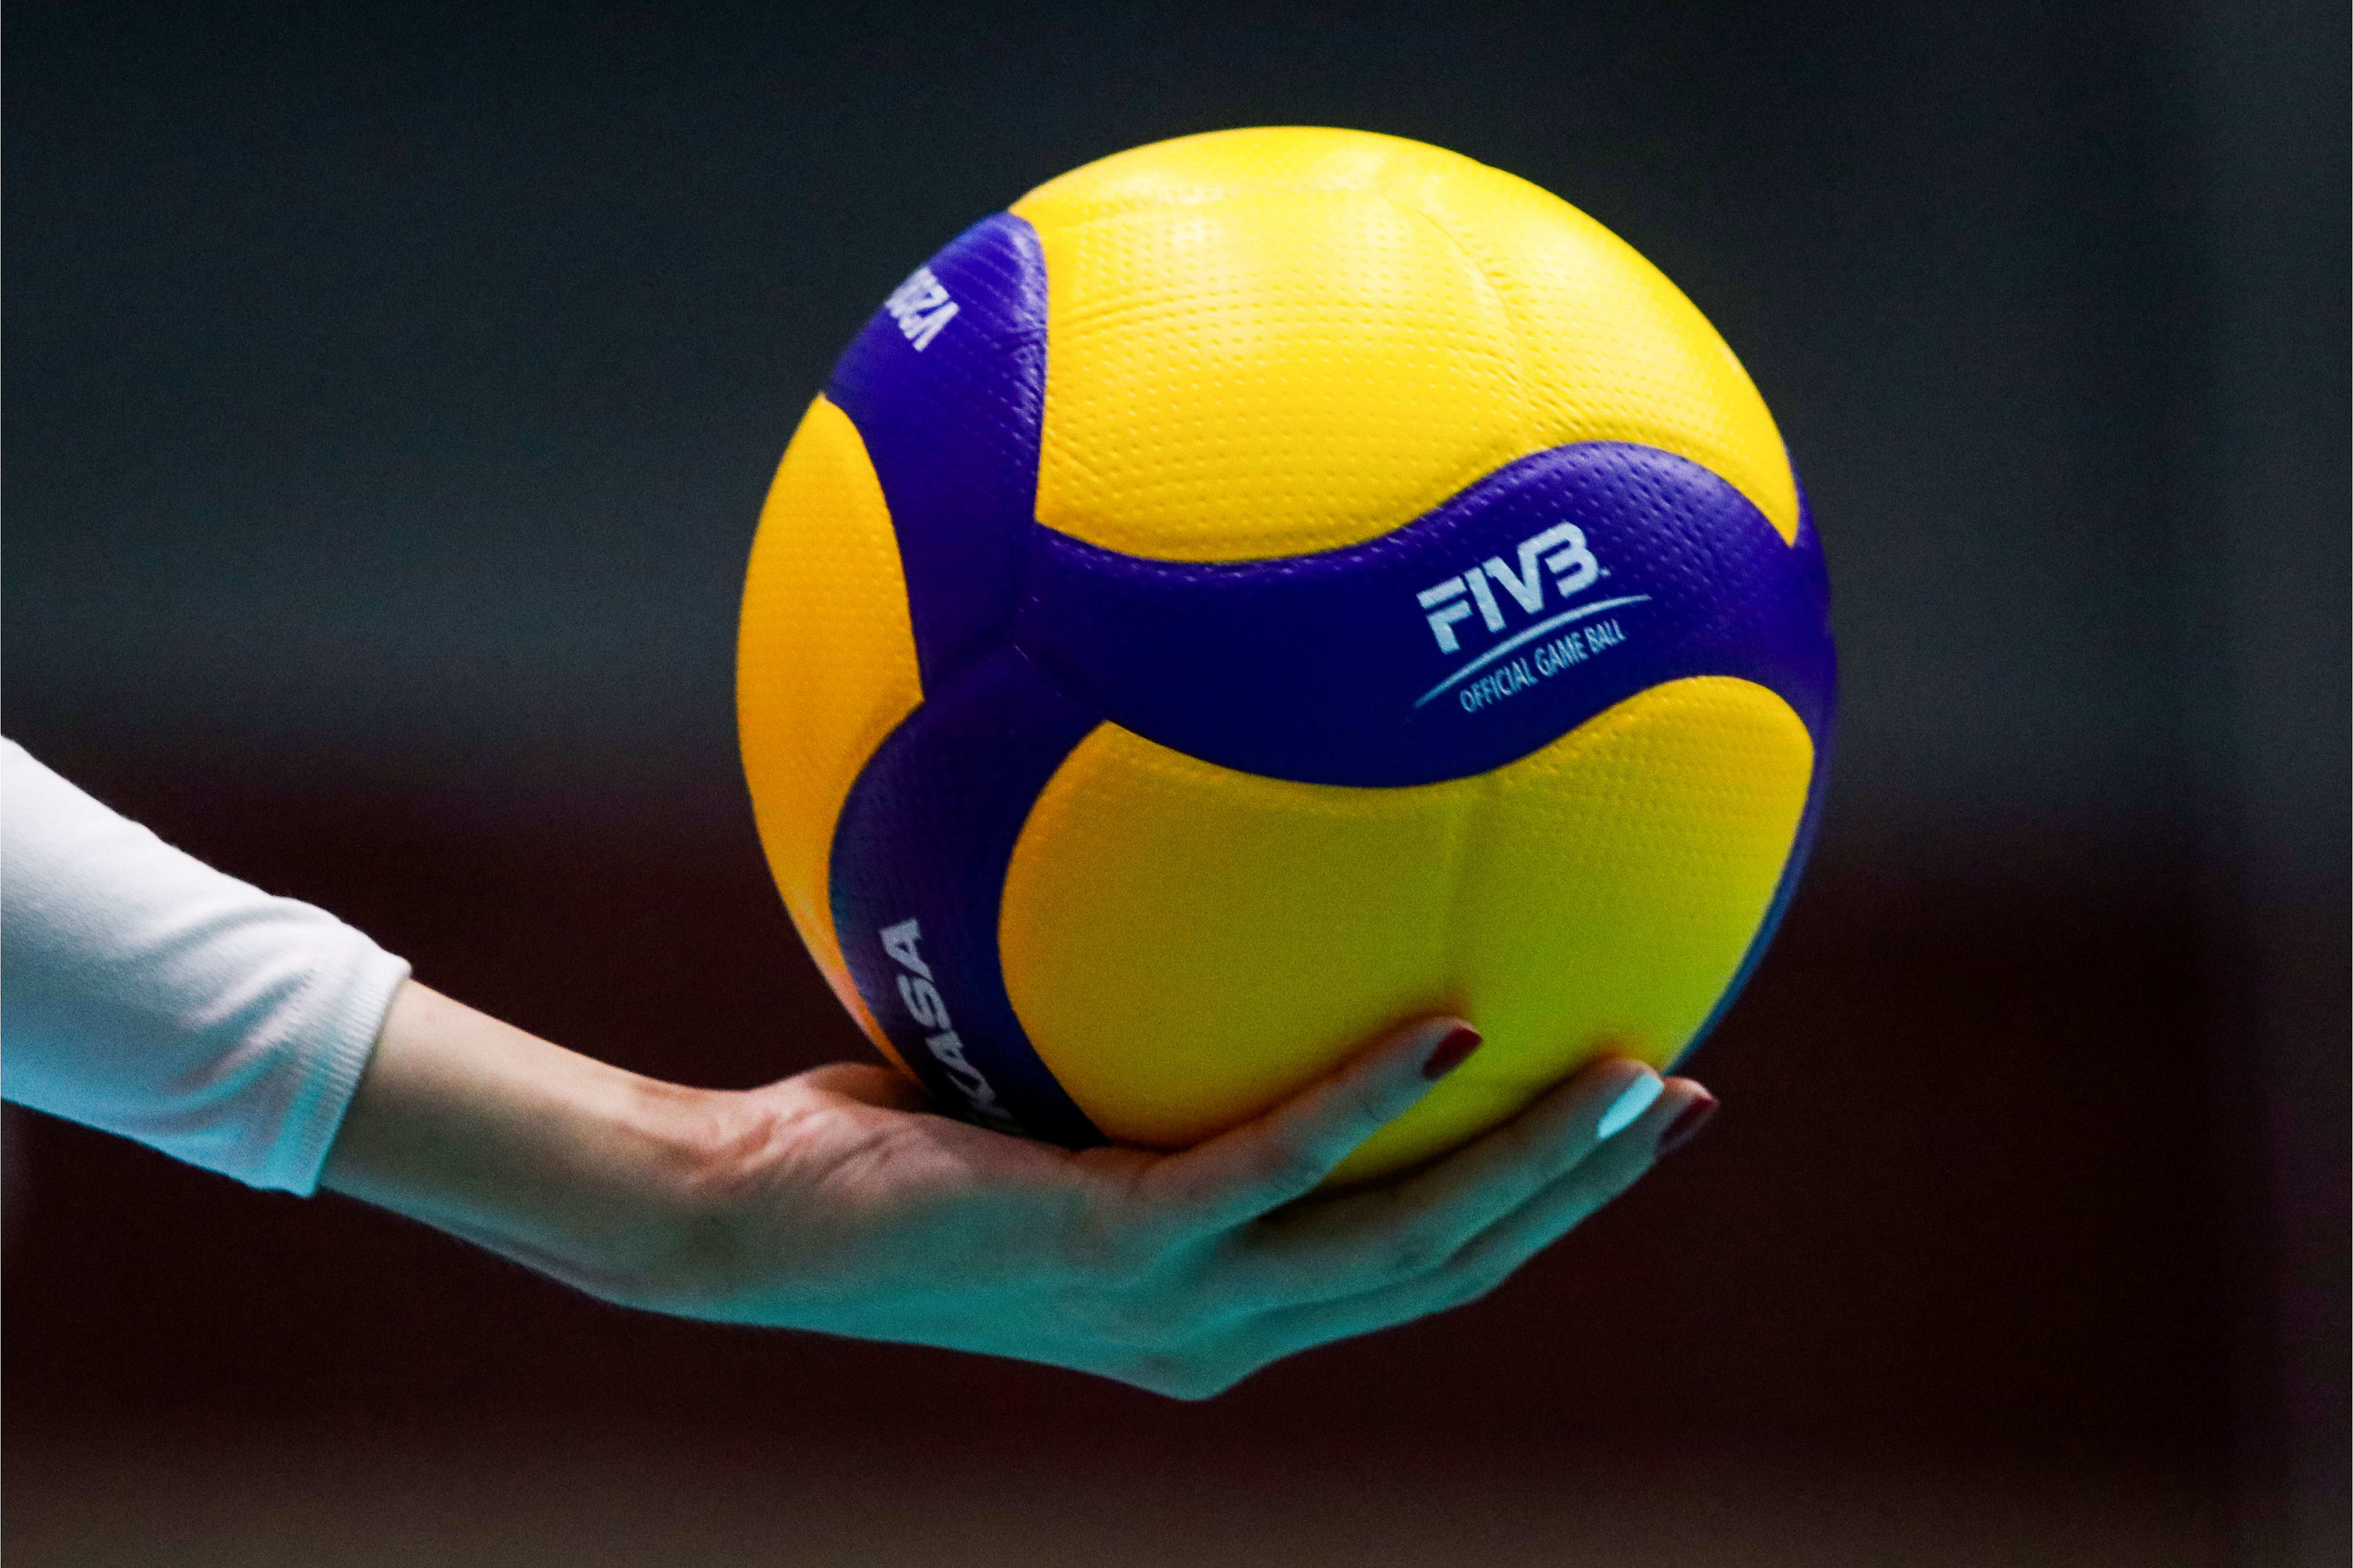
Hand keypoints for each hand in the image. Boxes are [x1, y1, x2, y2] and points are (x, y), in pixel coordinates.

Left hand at [324, 984, 1714, 1398]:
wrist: (746, 1221)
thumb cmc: (894, 1146)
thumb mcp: (1057, 1093)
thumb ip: (1160, 1047)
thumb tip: (1218, 899)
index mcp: (1224, 1305)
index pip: (1419, 1264)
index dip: (1540, 1204)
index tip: (1633, 1116)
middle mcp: (1222, 1328)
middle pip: (1451, 1269)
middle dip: (1579, 1191)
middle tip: (1689, 1100)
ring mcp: (1176, 1303)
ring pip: (1404, 1248)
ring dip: (1527, 1165)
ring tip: (1629, 1074)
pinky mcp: (1116, 1250)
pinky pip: (1273, 1167)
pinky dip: (1364, 1099)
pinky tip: (1446, 1019)